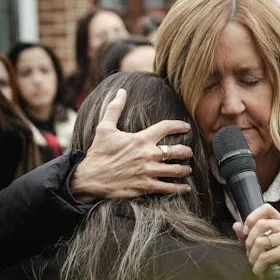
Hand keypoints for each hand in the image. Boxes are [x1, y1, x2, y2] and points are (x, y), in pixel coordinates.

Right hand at [70, 89, 193, 201]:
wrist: (90, 178)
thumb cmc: (98, 153)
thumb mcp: (104, 128)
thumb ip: (115, 109)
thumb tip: (121, 91)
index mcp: (140, 139)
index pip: (166, 127)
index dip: (179, 126)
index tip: (186, 127)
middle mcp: (147, 155)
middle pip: (178, 151)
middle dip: (187, 152)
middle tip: (188, 152)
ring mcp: (148, 171)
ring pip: (176, 170)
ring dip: (185, 169)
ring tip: (187, 169)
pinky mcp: (145, 186)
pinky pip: (168, 188)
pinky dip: (180, 188)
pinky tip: (186, 188)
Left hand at [233, 203, 279, 279]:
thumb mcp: (261, 249)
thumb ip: (248, 236)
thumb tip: (236, 225)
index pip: (266, 208)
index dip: (252, 218)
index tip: (246, 232)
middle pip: (260, 224)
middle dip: (249, 243)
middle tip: (251, 255)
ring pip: (260, 241)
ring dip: (253, 257)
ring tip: (256, 265)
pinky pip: (266, 255)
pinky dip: (259, 267)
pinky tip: (261, 272)